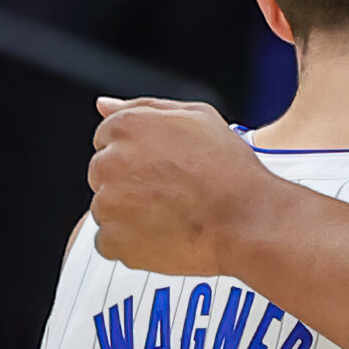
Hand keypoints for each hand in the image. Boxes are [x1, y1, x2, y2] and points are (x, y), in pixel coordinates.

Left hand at [87, 97, 275, 275]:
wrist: (246, 221)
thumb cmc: (229, 170)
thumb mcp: (198, 116)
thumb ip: (145, 107)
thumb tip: (105, 106)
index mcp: (127, 127)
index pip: (106, 138)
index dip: (136, 153)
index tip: (160, 167)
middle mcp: (110, 163)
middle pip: (103, 173)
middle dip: (129, 181)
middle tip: (170, 192)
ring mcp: (108, 204)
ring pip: (106, 208)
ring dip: (128, 213)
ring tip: (170, 215)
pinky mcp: (114, 241)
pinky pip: (108, 242)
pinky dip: (129, 243)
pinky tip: (161, 236)